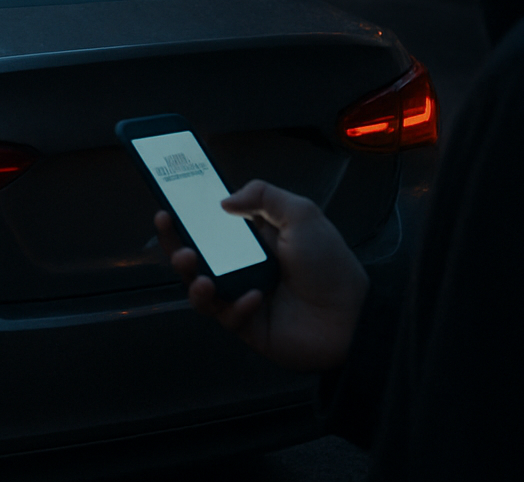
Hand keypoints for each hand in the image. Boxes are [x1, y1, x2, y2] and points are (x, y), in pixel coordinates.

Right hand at [154, 179, 367, 372]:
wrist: (354, 316)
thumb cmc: (330, 264)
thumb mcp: (302, 215)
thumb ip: (264, 196)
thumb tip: (224, 201)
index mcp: (252, 240)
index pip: (210, 227)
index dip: (186, 219)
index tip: (169, 209)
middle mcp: (243, 267)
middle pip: (195, 257)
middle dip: (176, 247)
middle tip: (173, 241)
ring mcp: (243, 297)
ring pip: (200, 289)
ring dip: (191, 279)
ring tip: (198, 274)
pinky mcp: (248, 326)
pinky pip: (227, 316)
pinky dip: (236, 307)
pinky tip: (255, 299)